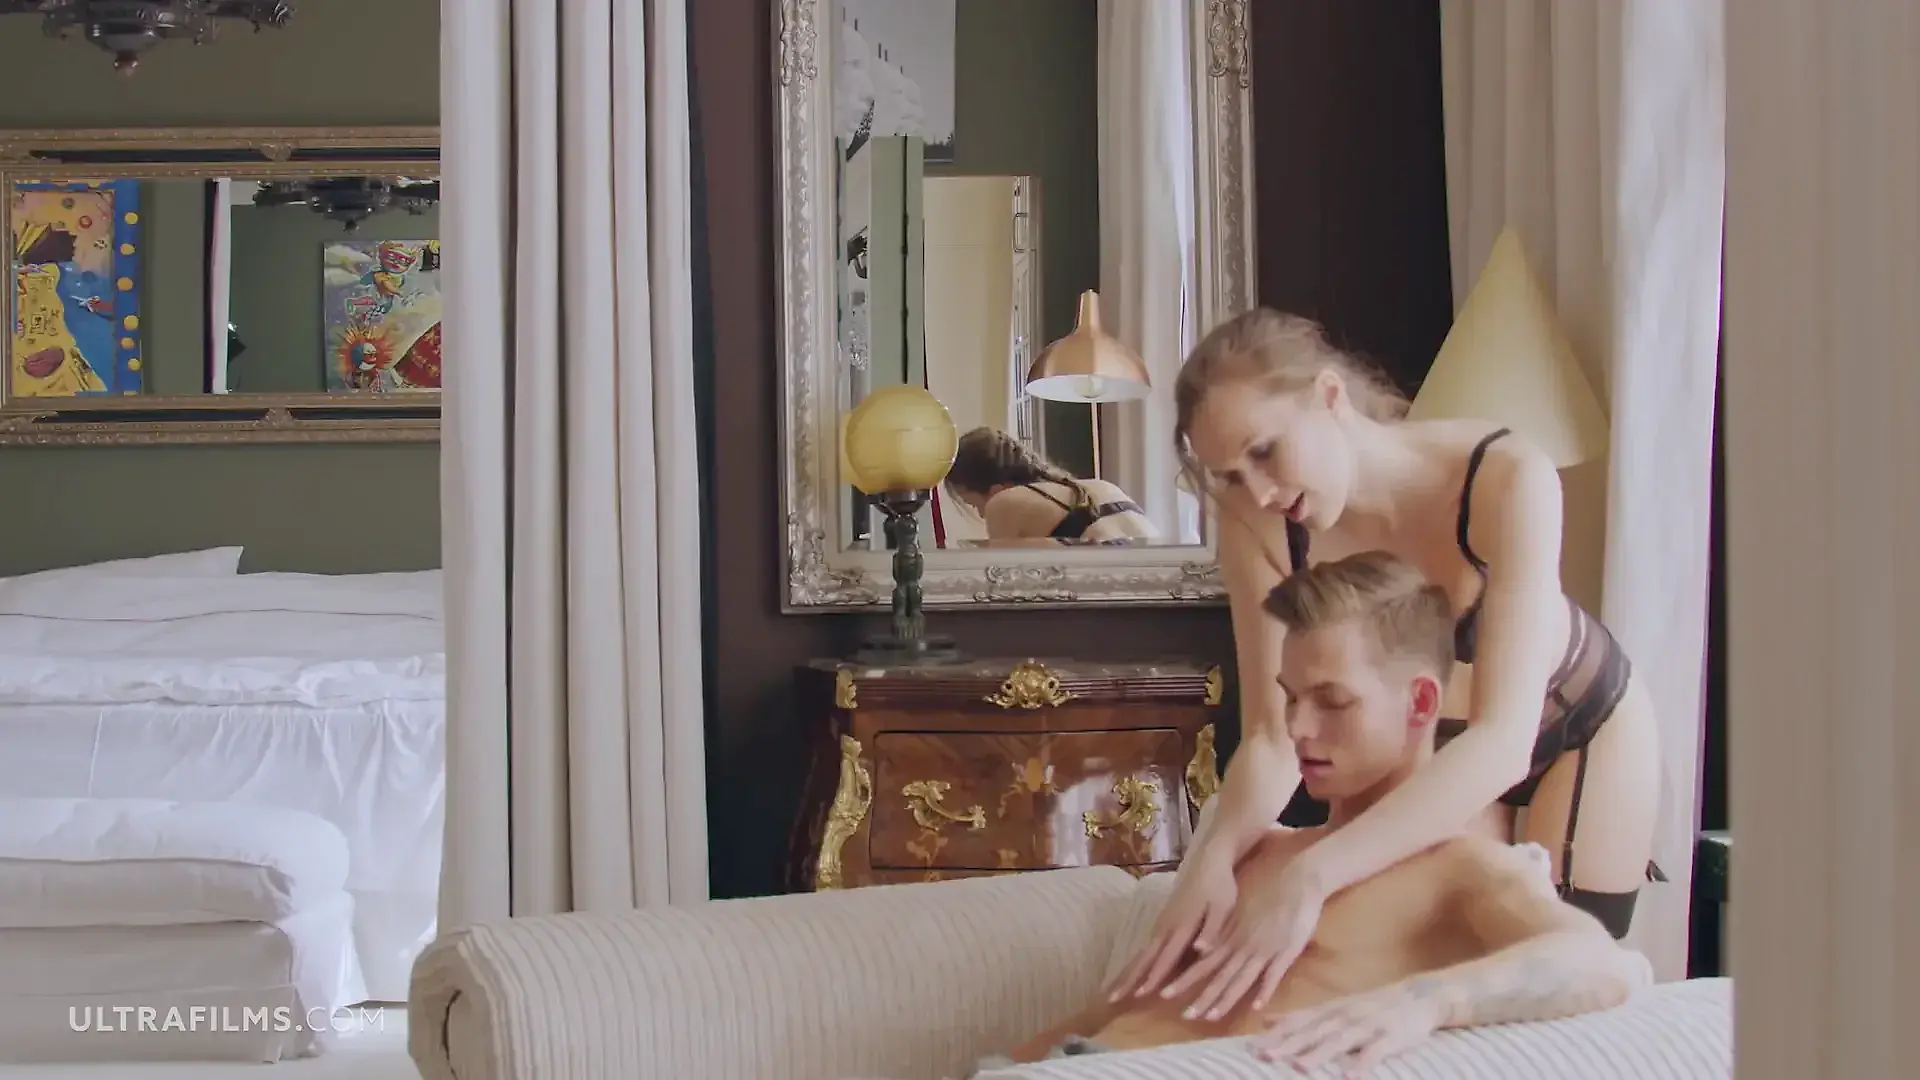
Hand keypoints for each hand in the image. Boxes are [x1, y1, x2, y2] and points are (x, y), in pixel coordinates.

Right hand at [1101, 852, 1236, 1000]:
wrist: (1210, 859)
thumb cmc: (1220, 885)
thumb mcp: (1223, 906)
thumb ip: (1211, 929)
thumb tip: (1200, 949)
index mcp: (1182, 925)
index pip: (1166, 956)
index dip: (1154, 976)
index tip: (1140, 994)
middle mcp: (1167, 925)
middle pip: (1145, 956)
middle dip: (1128, 979)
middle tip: (1111, 998)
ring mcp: (1163, 920)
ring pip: (1143, 951)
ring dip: (1128, 972)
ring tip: (1114, 991)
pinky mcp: (1164, 918)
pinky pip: (1147, 945)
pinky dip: (1137, 961)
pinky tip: (1133, 971)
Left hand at [1156, 856, 1327, 1020]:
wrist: (1296, 882)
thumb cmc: (1267, 897)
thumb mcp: (1239, 915)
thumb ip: (1223, 934)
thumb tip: (1203, 950)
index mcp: (1230, 938)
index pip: (1202, 964)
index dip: (1184, 979)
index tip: (1165, 994)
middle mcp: (1241, 946)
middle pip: (1218, 976)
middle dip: (1201, 997)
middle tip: (1185, 1016)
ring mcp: (1263, 951)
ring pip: (1240, 979)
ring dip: (1226, 1000)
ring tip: (1211, 1018)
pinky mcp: (1285, 953)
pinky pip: (1273, 976)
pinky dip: (1264, 991)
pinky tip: (1256, 1007)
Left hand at [1251, 980, 1444, 1076]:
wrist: (1419, 996)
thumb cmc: (1371, 1006)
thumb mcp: (1333, 1007)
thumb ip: (1301, 1016)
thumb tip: (1266, 1020)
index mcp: (1329, 1011)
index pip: (1297, 1022)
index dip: (1275, 1035)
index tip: (1251, 1048)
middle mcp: (1344, 1016)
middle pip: (1312, 1031)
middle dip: (1288, 1044)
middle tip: (1265, 1057)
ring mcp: (1368, 1025)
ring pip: (1339, 1040)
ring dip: (1319, 1054)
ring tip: (1299, 1068)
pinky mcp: (1391, 1037)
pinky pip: (1375, 1052)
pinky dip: (1362, 1063)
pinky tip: (1349, 1077)